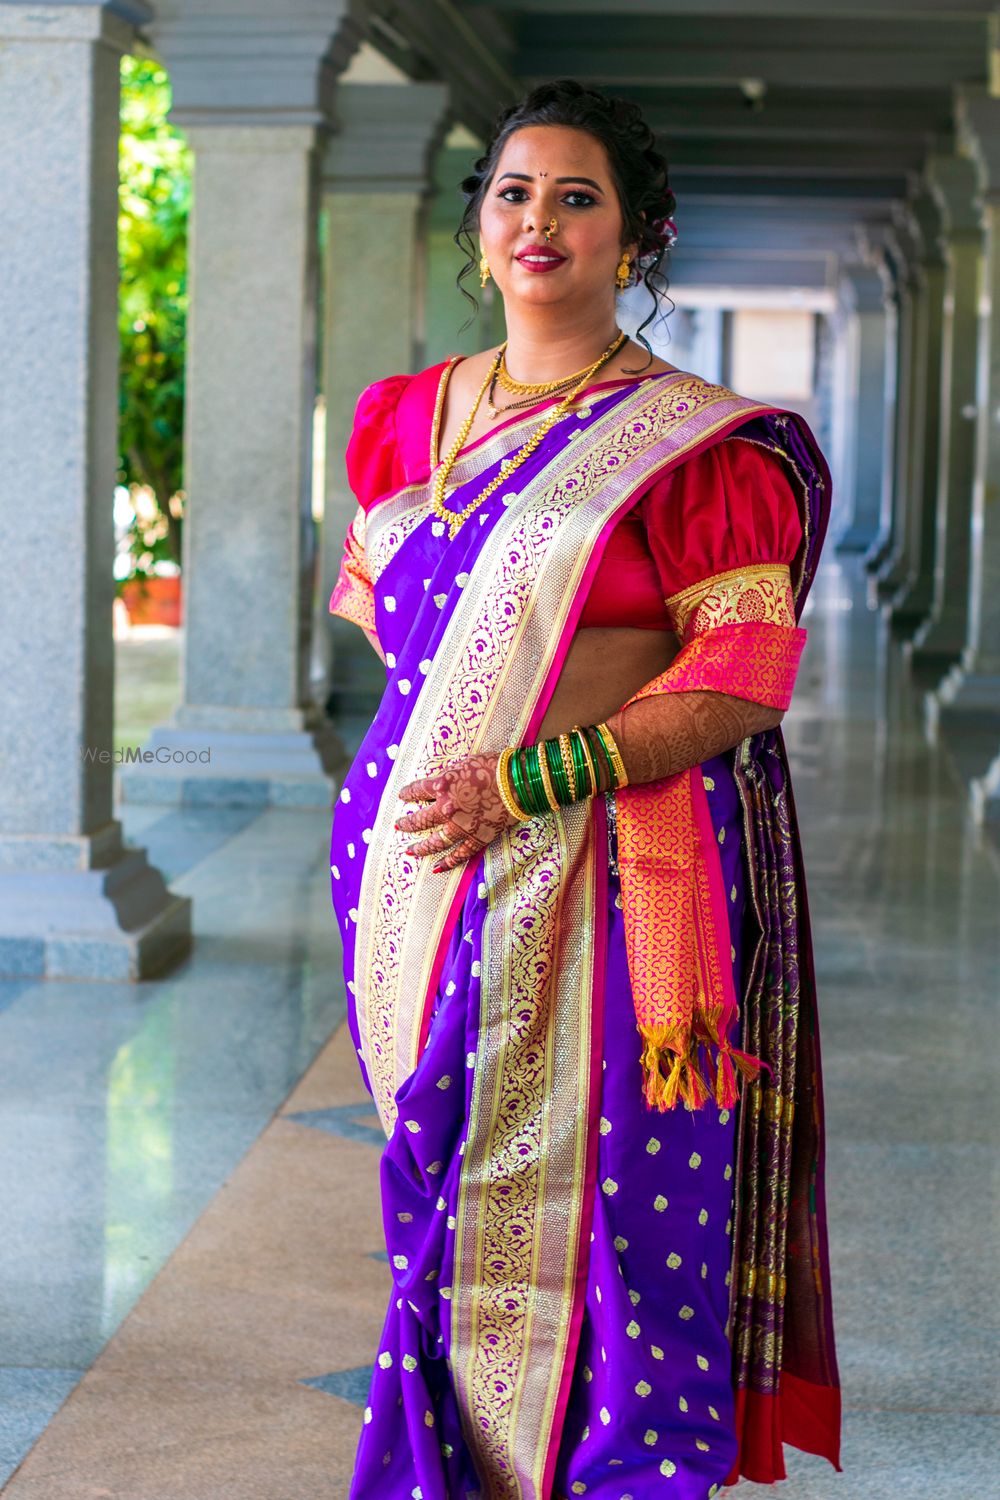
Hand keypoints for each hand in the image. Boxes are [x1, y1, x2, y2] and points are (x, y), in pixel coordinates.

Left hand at [396, 752, 518, 872]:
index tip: (402, 797)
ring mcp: (460, 827)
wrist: (517, 783)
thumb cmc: (492, 767)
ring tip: (410, 852)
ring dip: (420, 848)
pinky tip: (437, 868)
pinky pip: (459, 855)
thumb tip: (440, 782)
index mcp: (441, 787)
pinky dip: (448, 862)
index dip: (407, 794)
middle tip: (399, 826)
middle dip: (407, 824)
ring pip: (434, 842)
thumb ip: (448, 776)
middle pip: (420, 820)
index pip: (416, 791)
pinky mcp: (476, 839)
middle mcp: (446, 809)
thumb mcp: (463, 764)